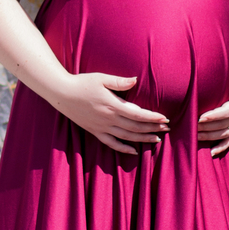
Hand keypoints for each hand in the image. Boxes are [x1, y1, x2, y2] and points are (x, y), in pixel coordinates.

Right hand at [54, 72, 169, 155]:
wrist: (62, 93)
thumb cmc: (82, 83)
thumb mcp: (101, 78)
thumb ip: (119, 81)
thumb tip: (135, 80)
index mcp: (112, 105)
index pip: (138, 114)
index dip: (152, 117)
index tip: (165, 118)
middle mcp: (109, 119)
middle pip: (135, 127)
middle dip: (153, 128)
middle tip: (167, 128)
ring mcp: (102, 127)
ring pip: (127, 137)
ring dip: (143, 139)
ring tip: (157, 139)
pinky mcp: (95, 131)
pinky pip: (111, 144)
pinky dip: (123, 149)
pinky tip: (134, 151)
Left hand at [198, 70, 228, 156]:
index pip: (227, 112)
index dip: (214, 116)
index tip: (201, 117)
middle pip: (222, 125)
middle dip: (206, 127)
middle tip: (191, 126)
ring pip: (223, 134)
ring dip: (209, 136)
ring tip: (194, 136)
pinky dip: (221, 147)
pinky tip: (211, 153)